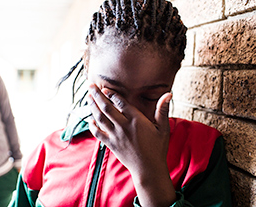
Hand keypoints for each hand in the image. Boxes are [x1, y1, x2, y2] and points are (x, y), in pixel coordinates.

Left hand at [88, 84, 175, 205]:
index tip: (105, 88)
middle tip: (90, 86)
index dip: (112, 94)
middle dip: (97, 95)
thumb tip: (168, 94)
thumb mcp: (163, 128)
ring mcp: (115, 136)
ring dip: (92, 107)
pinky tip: (90, 119)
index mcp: (136, 120)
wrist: (148, 169)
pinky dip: (92, 125)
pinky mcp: (111, 144)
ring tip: (88, 97)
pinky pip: (98, 133)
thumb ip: (162, 110)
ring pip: (100, 118)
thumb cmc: (157, 148)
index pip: (121, 103)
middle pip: (106, 107)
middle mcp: (123, 126)